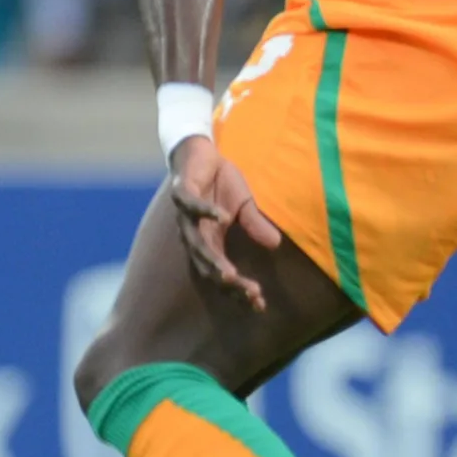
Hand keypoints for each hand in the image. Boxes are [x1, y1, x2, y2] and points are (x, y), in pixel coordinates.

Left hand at [167, 135, 280, 310]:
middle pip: (207, 266)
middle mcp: (195, 234)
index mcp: (210, 241)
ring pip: (195, 243)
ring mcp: (185, 215)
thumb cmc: (220, 183)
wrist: (200, 152)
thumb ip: (255, 225)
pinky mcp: (181, 192)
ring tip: (229, 274)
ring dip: (212, 259)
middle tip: (248, 294)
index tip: (259, 303)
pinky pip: (190, 205)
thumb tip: (275, 245)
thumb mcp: (245, 205)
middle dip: (228, 282)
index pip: (223, 272)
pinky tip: (222, 218)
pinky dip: (205, 212)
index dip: (239, 288)